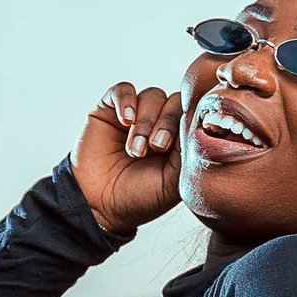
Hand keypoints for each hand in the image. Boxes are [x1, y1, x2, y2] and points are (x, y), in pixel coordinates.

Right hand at [73, 82, 182, 238]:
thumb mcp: (174, 181)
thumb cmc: (139, 198)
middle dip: (166, 123)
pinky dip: (126, 101)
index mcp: (179, 139)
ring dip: (144, 122)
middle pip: (174, 101)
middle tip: (155, 147)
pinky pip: (123, 89)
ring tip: (134, 150)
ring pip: (152, 96)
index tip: (175, 146)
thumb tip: (196, 121)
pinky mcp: (109, 110)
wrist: (99, 206)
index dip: (188, 121)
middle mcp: (159, 123)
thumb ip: (188, 151)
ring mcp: (135, 115)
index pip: (192, 114)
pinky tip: (125, 121)